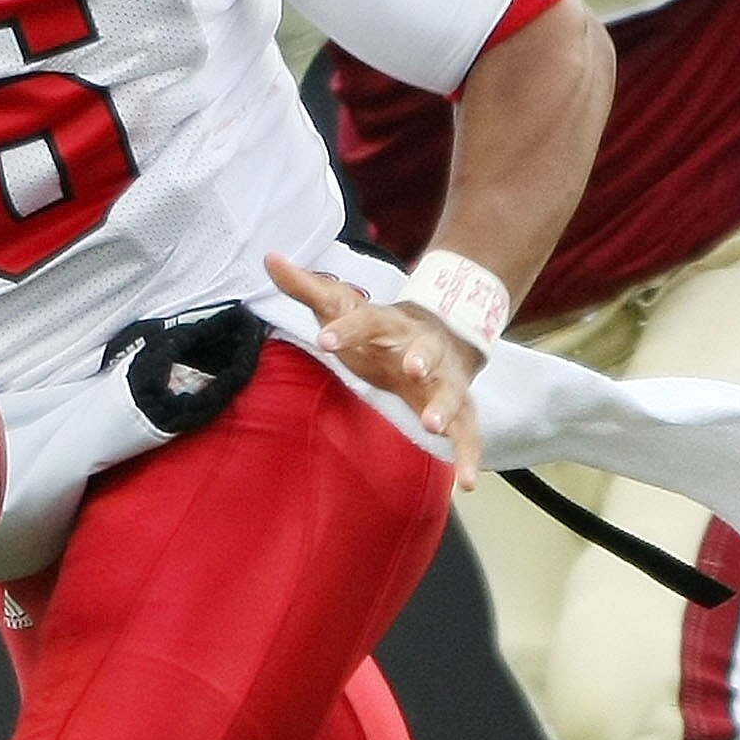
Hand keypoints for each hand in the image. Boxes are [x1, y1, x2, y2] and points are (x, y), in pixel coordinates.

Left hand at [265, 254, 484, 486]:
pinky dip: (469, 456)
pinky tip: (466, 482)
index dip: (347, 328)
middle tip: (412, 368)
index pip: (367, 320)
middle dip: (421, 357)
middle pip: (426, 349)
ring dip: (444, 407)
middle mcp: (423, 348)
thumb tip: (269, 257)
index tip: (325, 337)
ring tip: (433, 426)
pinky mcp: (459, 409)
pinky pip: (469, 433)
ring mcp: (444, 380)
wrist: (441, 334)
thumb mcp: (342, 303)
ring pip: (451, 392)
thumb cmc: (379, 328)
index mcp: (390, 324)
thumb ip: (306, 286)